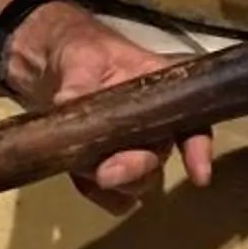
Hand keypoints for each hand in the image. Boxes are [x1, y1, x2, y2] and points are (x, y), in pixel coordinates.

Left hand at [0, 2, 216, 217]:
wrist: (49, 65)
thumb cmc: (78, 52)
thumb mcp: (80, 57)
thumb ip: (78, 82)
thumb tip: (68, 103)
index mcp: (160, 90)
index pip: (192, 121)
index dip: (199, 149)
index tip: (199, 174)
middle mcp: (154, 125)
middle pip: (159, 159)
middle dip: (136, 170)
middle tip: (106, 172)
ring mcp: (131, 150)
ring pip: (138, 183)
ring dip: (115, 185)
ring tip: (84, 168)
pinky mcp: (105, 168)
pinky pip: (112, 197)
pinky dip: (95, 194)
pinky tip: (76, 176)